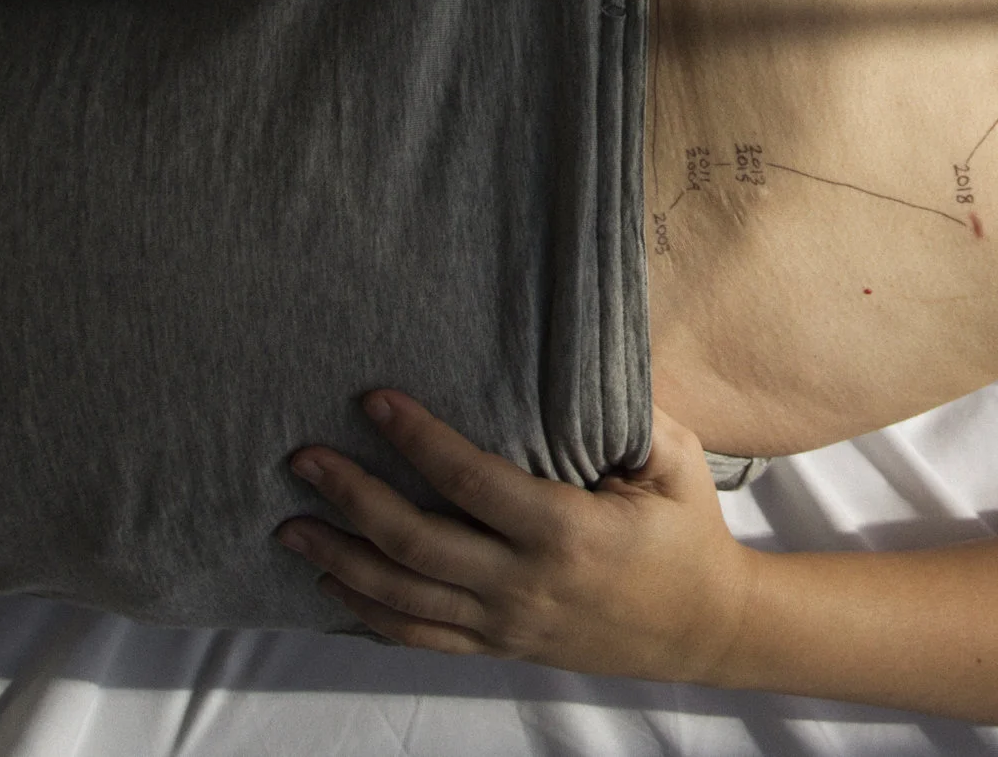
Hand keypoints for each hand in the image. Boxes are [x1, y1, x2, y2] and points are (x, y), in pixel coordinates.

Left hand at [276, 393, 755, 681]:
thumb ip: (633, 413)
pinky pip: (419, 636)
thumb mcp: (676, 463)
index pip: (471, 482)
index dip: (417, 440)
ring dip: (339, 561)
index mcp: (567, 531)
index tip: (373, 400)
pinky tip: (333, 584)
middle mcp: (525, 584)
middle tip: (303, 460)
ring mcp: (507, 624)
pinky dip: (368, 613)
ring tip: (291, 526)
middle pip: (415, 543)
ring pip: (402, 598)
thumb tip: (585, 349)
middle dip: (352, 499)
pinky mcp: (500, 647)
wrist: (706, 629)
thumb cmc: (688, 535)